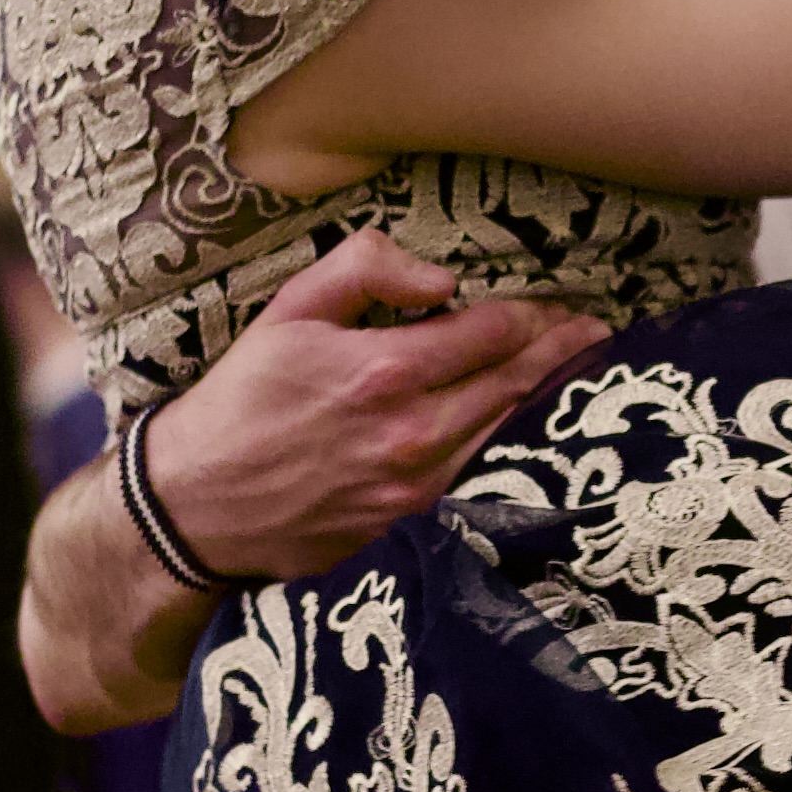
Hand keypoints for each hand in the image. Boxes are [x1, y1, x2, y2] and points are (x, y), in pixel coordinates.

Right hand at [150, 227, 607, 581]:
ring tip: (576, 365)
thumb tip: (442, 277)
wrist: (196, 503)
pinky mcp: (408, 522)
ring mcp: (416, 485)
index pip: (494, 333)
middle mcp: (413, 433)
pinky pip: (476, 471)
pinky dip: (506, 439)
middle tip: (594, 328)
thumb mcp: (289, 310)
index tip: (557, 300)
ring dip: (543, 395)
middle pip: (514, 383)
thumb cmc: (239, 399)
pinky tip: (523, 421)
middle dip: (558, 349)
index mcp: (386, 372)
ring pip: (504, 430)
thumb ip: (367, 270)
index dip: (533, 313)